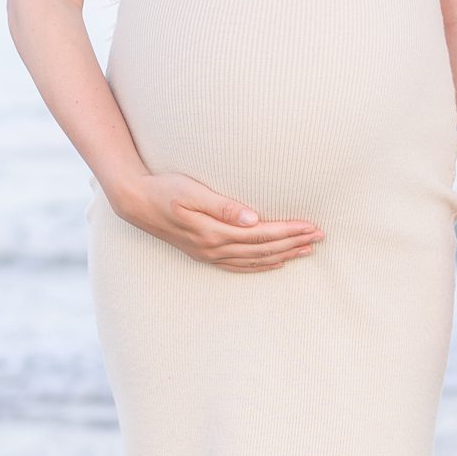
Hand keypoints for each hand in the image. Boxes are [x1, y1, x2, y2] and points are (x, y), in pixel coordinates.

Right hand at [107, 171, 320, 271]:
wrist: (136, 202)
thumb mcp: (192, 191)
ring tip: (307, 250)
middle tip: (320, 237)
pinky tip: (277, 262)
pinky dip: (262, 266)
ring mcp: (209, 255)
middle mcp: (214, 248)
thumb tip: (253, 218)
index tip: (313, 226)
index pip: (263, 234)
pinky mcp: (205, 254)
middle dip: (294, 243)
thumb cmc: (165, 189)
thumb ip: (223, 206)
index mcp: (215, 232)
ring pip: (255, 260)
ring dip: (283, 255)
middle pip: (264, 249)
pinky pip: (240, 266)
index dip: (290, 231)